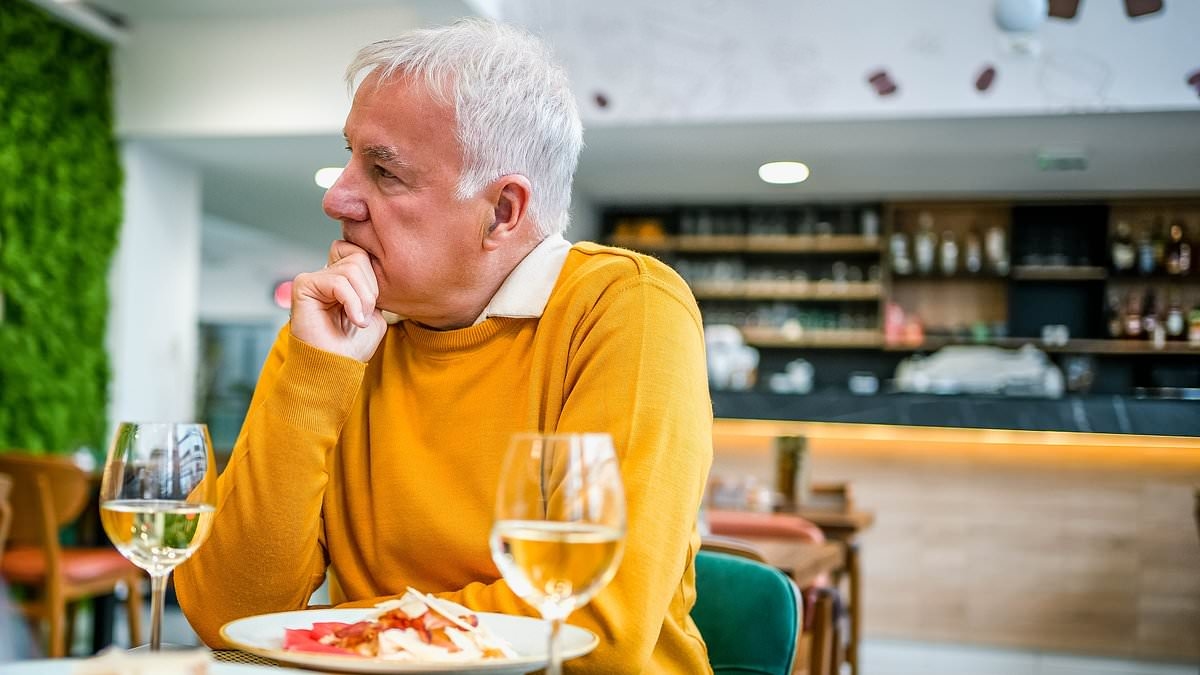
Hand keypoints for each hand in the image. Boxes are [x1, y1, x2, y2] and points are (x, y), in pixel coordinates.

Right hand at [289, 240, 387, 361]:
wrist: (336, 367)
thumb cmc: (353, 345)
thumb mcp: (374, 312)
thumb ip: (373, 287)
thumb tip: (373, 266)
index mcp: (342, 278)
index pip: (361, 252)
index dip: (374, 276)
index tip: (374, 304)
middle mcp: (326, 274)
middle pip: (359, 257)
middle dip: (371, 288)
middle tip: (366, 314)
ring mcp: (314, 278)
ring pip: (351, 268)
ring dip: (363, 298)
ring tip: (360, 320)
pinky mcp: (303, 285)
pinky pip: (337, 282)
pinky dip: (352, 301)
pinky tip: (354, 320)